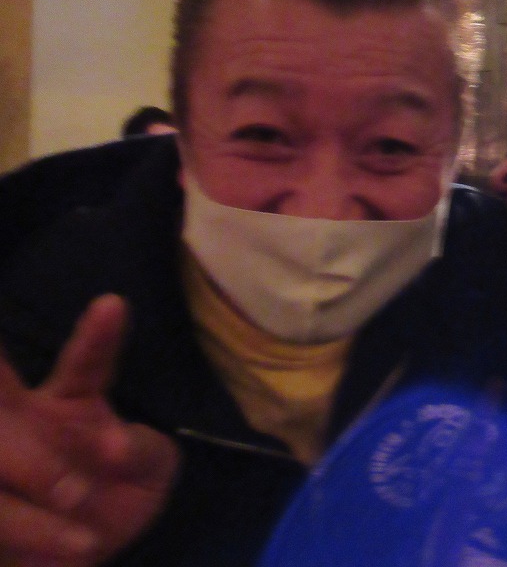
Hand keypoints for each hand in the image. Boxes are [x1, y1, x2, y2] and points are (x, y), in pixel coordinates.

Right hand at [0, 294, 179, 565]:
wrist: (81, 551)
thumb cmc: (116, 495)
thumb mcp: (150, 469)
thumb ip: (146, 452)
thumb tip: (115, 450)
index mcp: (69, 401)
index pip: (85, 363)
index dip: (98, 337)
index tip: (113, 305)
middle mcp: (21, 421)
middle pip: (5, 396)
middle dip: (24, 419)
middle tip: (83, 462)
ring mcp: (0, 465)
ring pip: (3, 456)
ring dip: (37, 487)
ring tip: (80, 515)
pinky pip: (2, 514)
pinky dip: (36, 531)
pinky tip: (74, 543)